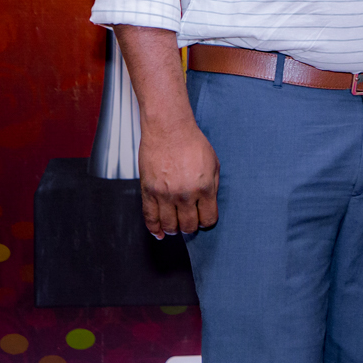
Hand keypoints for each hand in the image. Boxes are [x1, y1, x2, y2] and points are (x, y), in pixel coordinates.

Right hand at [139, 116, 218, 236]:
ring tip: (175, 227)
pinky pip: (150, 217)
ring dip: (173, 229)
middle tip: (189, 222)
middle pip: (188, 226)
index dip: (206, 221)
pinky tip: (158, 233)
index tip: (203, 219)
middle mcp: (185, 194)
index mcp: (204, 188)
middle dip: (190, 227)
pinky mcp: (149, 191)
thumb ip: (213, 186)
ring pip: (169, 225)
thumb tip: (209, 204)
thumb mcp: (213, 163)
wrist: (168, 129)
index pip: (208, 219)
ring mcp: (165, 194)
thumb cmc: (191, 142)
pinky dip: (154, 228)